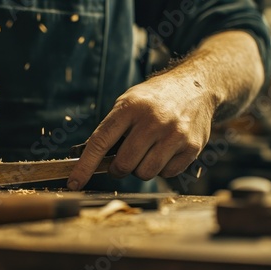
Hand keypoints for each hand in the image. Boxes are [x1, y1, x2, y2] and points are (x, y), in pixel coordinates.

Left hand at [67, 75, 214, 189]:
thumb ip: (111, 129)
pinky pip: (167, 174)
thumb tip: (89, 161)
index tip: (74, 183)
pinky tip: (165, 152)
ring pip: (145, 173)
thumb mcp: (128, 103)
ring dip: (140, 170)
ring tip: (146, 152)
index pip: (100, 142)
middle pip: (124, 165)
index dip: (85, 166)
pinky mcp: (192, 146)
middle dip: (118, 169)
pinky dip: (162, 169)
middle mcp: (152, 120)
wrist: (196, 86)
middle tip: (121, 162)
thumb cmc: (153, 99)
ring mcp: (175, 134)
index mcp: (130, 107)